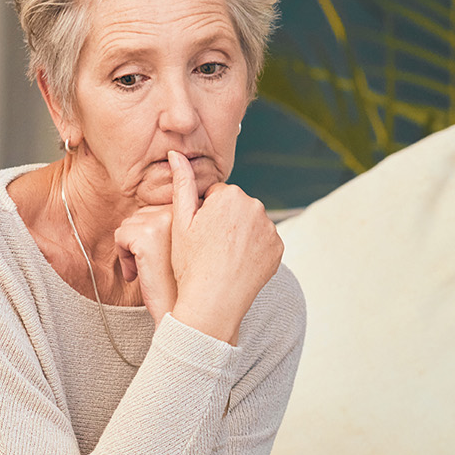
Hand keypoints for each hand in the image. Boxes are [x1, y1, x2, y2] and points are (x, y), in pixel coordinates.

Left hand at [113, 205, 176, 324]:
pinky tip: (140, 274)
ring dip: (131, 249)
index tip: (163, 257)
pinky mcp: (148, 235)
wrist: (183, 312)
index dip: (153, 235)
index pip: (157, 209)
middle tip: (154, 266)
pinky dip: (123, 257)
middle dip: (140, 241)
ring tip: (149, 270)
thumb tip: (150, 210)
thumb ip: (173, 225)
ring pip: (129, 224)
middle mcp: (181, 211)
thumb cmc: (182, 283)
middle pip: (142, 214)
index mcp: (194, 210)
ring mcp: (165, 220)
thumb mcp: (181, 247)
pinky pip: (120, 235)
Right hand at [165, 150, 283, 344]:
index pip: (216, 196)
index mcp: (230, 195)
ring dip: (239, 235)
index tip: (198, 235)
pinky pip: (263, 242)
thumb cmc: (191, 263)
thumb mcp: (180, 222)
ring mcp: (269, 228)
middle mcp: (255, 206)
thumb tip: (177, 153)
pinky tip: (238, 264)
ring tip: (223, 257)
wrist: (213, 301)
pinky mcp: (277, 248)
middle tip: (209, 247)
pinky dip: (253, 250)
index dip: (204, 215)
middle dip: (224, 222)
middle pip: (235, 208)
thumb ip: (182, 183)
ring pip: (250, 224)